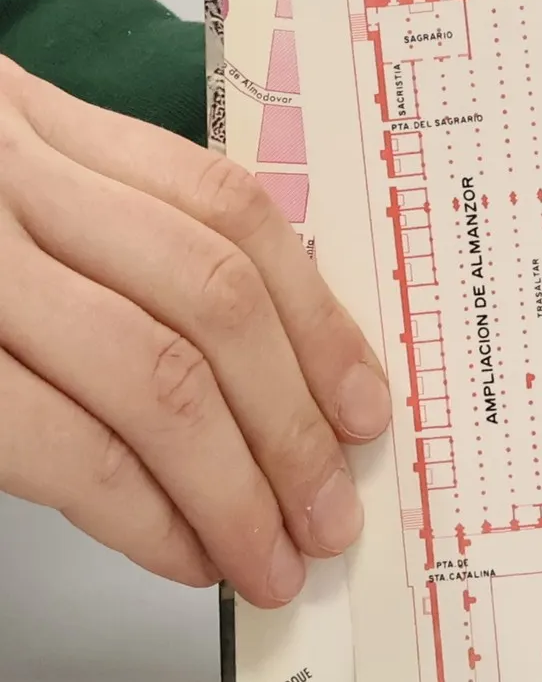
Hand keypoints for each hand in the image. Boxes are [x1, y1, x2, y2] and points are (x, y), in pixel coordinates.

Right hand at [0, 56, 389, 604]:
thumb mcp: (2, 181)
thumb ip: (111, 235)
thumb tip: (273, 373)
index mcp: (36, 125)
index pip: (228, 214)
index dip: (319, 323)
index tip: (365, 410)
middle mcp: (3, 179)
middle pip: (209, 303)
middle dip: (293, 428)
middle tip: (330, 516)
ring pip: (152, 377)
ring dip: (236, 488)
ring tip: (273, 556)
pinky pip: (57, 443)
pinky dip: (140, 512)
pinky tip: (182, 551)